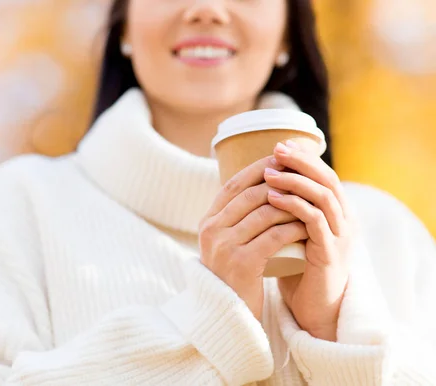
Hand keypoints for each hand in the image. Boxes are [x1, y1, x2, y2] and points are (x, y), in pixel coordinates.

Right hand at [199, 156, 308, 319]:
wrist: (228, 317)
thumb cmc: (234, 277)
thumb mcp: (226, 245)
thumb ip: (234, 219)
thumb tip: (260, 186)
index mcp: (207, 222)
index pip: (233, 184)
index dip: (258, 168)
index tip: (281, 160)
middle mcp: (211, 231)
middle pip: (250, 194)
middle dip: (280, 182)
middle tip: (304, 178)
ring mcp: (224, 246)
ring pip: (265, 212)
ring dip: (292, 204)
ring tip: (311, 202)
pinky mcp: (241, 263)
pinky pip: (274, 236)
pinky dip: (294, 227)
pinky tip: (309, 226)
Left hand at [264, 140, 351, 340]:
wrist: (313, 307)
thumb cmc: (299, 268)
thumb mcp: (293, 232)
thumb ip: (287, 211)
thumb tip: (259, 185)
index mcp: (337, 212)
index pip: (324, 174)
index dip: (304, 158)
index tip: (279, 145)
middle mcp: (344, 220)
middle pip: (327, 178)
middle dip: (301, 162)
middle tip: (276, 150)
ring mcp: (340, 236)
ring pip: (323, 196)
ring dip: (294, 181)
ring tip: (268, 174)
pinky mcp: (331, 252)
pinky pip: (314, 221)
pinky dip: (293, 206)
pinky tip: (272, 199)